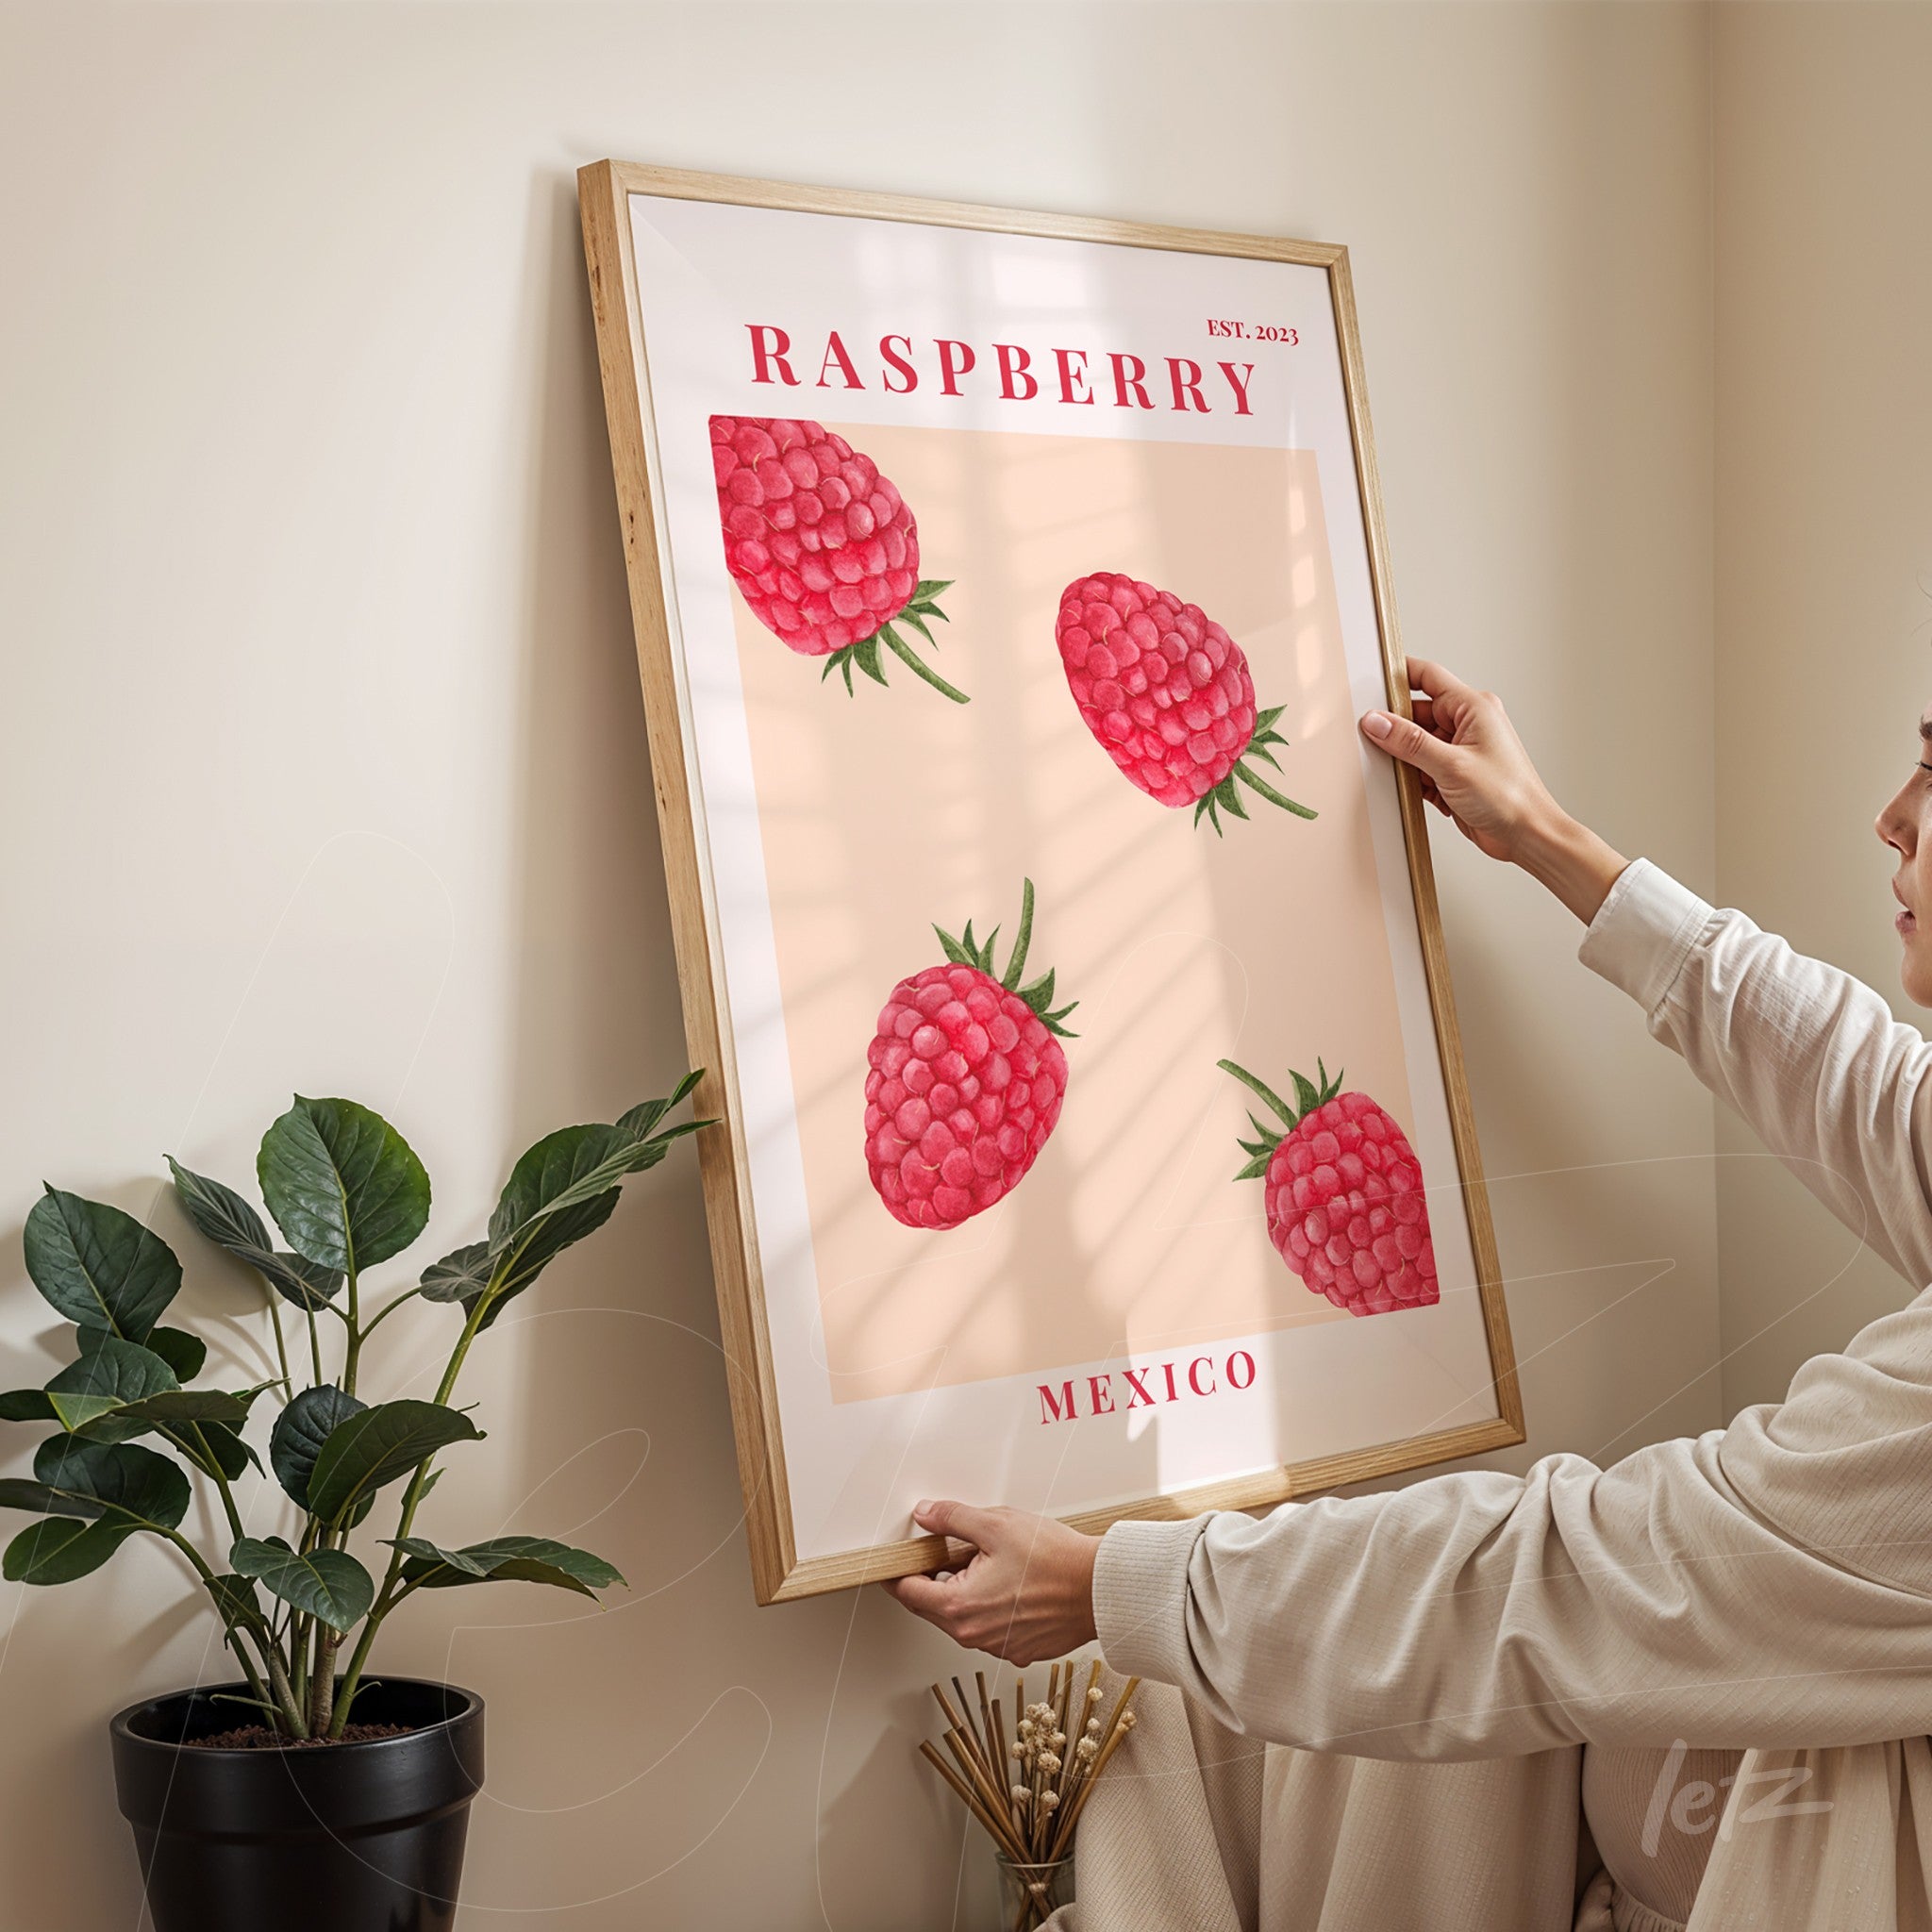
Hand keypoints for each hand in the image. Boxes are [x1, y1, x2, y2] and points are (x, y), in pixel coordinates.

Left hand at [881, 1500, 1099, 1663]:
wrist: (1100, 1588)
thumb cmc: (1055, 1560)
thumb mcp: (996, 1525)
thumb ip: (953, 1519)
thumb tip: (926, 1515)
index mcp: (959, 1607)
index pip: (908, 1593)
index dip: (900, 1571)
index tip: (899, 1558)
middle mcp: (974, 1636)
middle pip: (934, 1607)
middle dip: (936, 1578)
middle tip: (953, 1549)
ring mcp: (998, 1647)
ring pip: (963, 1618)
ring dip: (965, 1592)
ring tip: (991, 1563)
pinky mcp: (1020, 1650)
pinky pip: (990, 1628)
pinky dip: (991, 1607)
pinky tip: (1011, 1583)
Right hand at [1360, 658, 1627, 923]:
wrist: (1527, 834)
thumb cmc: (1509, 796)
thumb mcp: (1451, 765)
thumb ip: (1410, 742)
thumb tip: (1377, 721)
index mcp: (1473, 708)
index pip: (1427, 676)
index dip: (1398, 676)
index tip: (1371, 683)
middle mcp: (1467, 724)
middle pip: (1416, 713)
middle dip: (1396, 728)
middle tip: (1374, 739)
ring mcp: (1460, 749)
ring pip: (1416, 743)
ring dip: (1404, 758)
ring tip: (1400, 771)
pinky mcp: (1454, 774)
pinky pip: (1422, 767)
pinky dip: (1413, 778)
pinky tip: (1413, 790)